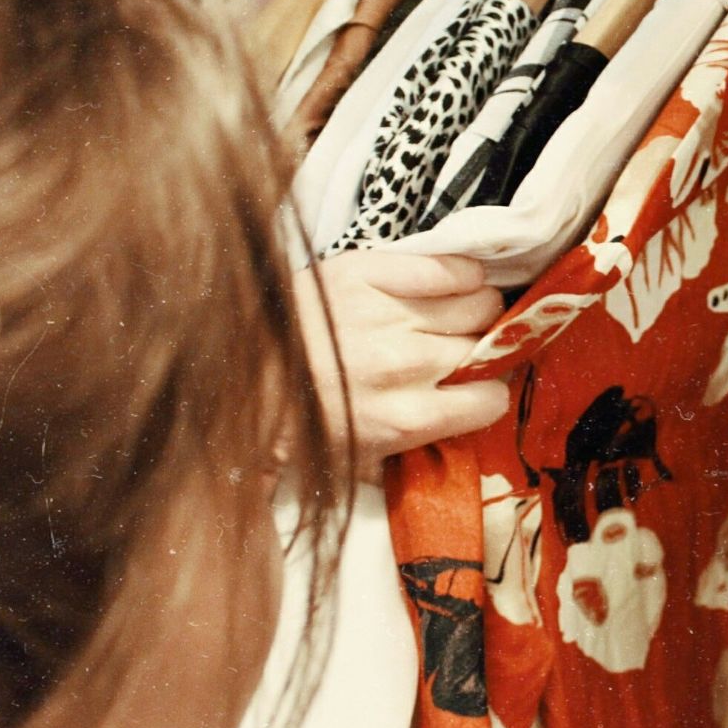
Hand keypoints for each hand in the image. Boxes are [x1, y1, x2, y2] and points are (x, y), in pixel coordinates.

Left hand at [295, 250, 508, 471]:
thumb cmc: (300, 421)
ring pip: (481, 303)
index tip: (474, 388)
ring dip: (477, 310)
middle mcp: (406, 364)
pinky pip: (448, 267)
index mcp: (406, 418)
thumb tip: (461, 444)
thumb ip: (412, 455)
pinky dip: (461, 274)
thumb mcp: (357, 460)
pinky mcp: (369, 272)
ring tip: (456, 315)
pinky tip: (452, 283)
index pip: (491, 401)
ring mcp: (389, 314)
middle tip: (463, 350)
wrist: (236, 372)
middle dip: (483, 350)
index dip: (486, 394)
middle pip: (489, 347)